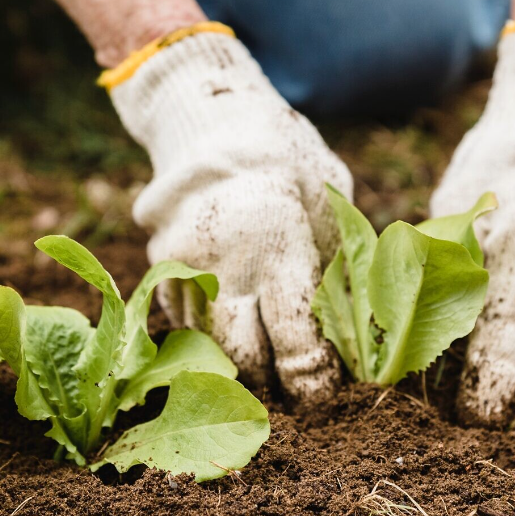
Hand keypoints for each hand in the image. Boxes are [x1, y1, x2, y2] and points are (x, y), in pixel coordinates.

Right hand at [109, 31, 350, 404]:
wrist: (214, 123)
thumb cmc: (289, 163)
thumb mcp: (329, 204)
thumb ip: (336, 266)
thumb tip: (355, 334)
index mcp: (277, 245)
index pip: (295, 340)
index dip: (312, 378)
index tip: (326, 393)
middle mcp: (224, 263)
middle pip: (243, 357)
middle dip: (271, 383)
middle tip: (295, 389)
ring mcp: (184, 268)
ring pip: (208, 347)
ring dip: (238, 365)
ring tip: (267, 368)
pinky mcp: (160, 269)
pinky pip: (186, 324)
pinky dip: (211, 337)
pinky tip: (235, 329)